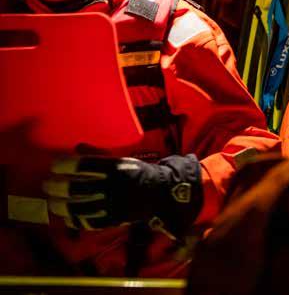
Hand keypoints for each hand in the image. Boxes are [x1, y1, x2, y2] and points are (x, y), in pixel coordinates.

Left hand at [42, 154, 202, 235]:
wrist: (160, 192)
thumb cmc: (138, 172)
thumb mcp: (122, 160)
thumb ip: (99, 155)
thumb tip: (77, 148)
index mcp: (116, 168)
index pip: (84, 166)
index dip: (65, 166)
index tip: (54, 166)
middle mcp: (114, 186)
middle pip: (77, 188)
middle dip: (57, 187)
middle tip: (47, 185)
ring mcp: (113, 204)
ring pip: (79, 207)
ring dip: (61, 205)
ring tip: (52, 202)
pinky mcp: (114, 219)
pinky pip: (89, 222)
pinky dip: (75, 220)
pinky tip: (67, 217)